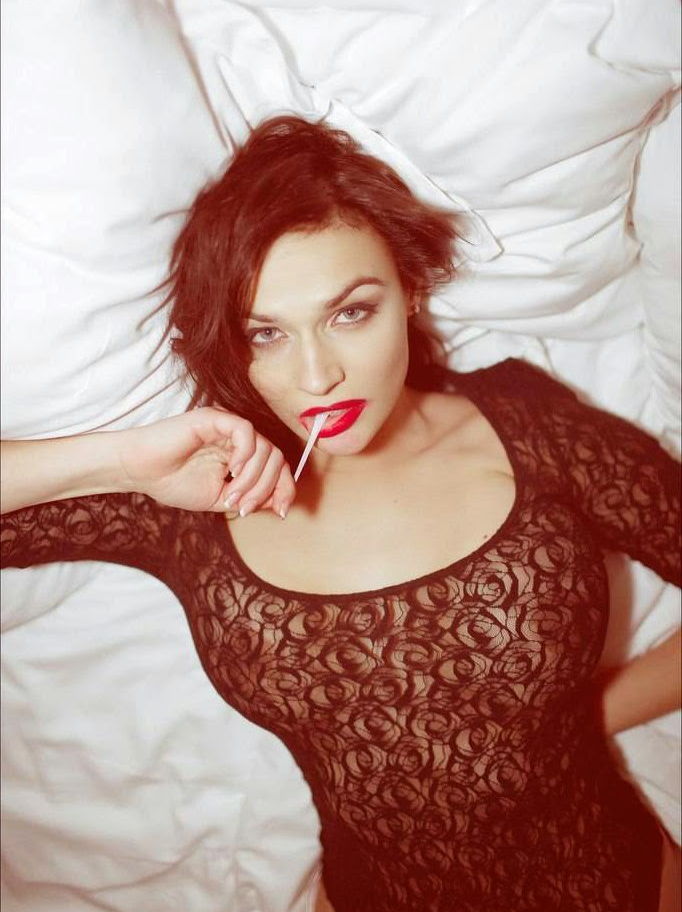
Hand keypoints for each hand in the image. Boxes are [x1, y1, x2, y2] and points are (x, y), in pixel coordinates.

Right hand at [117, 408, 294, 516]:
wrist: (139, 471)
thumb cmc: (173, 482)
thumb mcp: (220, 498)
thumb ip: (250, 498)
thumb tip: (281, 503)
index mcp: (241, 454)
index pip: (277, 466)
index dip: (285, 487)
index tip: (282, 512)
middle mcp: (238, 438)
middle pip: (276, 459)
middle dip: (266, 489)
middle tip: (244, 508)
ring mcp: (228, 427)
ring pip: (265, 448)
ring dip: (252, 479)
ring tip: (231, 495)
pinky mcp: (214, 418)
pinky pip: (246, 431)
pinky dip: (246, 454)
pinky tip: (232, 471)